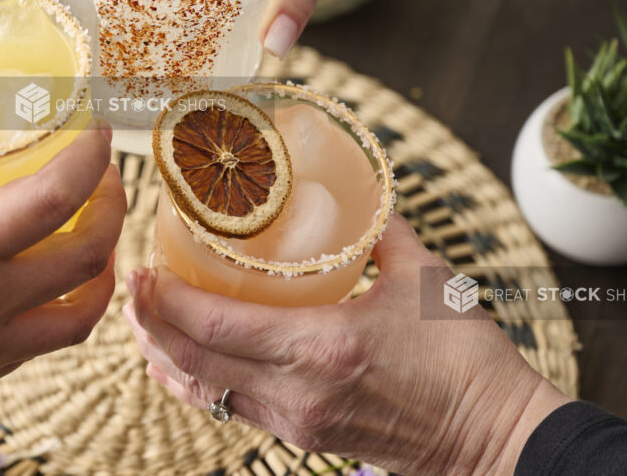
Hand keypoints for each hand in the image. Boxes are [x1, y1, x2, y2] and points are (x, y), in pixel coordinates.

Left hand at [124, 215, 569, 475]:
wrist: (494, 437)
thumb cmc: (466, 360)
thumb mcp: (423, 279)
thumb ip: (381, 229)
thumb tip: (358, 189)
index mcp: (322, 346)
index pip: (214, 327)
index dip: (165, 302)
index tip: (141, 270)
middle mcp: (296, 391)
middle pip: (192, 364)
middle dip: (148, 326)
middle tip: (132, 287)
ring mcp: (296, 421)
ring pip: (204, 393)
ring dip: (165, 356)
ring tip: (146, 319)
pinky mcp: (303, 437)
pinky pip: (229, 410)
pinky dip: (196, 382)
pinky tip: (185, 359)